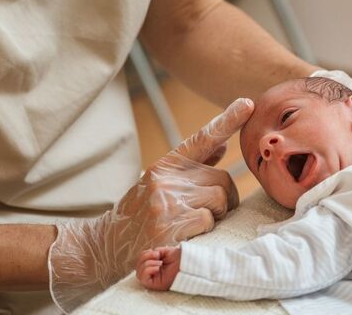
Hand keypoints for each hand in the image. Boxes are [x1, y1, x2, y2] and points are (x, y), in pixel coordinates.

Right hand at [48, 98, 253, 312]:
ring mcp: (167, 202)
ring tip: (191, 225)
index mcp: (165, 165)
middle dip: (222, 199)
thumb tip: (221, 146)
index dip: (228, 120)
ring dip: (214, 216)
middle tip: (202, 213)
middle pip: (223, 180)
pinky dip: (203, 231)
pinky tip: (184, 237)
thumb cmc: (139, 215)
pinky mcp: (169, 226)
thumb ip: (192, 167)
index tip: (248, 103)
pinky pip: (209, 221)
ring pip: (220, 201)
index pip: (202, 138)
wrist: (103, 248)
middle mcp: (166, 178)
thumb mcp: (159, 184)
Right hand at [137, 247, 181, 290]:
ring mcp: (153, 279)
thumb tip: (148, 254)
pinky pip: (143, 279)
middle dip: (145, 257)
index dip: (144, 255)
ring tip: (160, 263)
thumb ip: (155, 252)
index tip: (155, 252)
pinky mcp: (154, 285)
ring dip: (147, 264)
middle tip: (157, 255)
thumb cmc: (179, 258)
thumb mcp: (165, 251)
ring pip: (139, 273)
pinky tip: (157, 268)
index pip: (141, 261)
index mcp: (154, 265)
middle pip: (138, 267)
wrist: (188, 263)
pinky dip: (148, 270)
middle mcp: (152, 273)